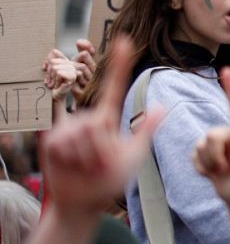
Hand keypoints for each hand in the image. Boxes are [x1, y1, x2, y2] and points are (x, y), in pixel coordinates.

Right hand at [39, 36, 163, 220]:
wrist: (85, 203)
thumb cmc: (110, 180)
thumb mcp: (134, 156)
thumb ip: (146, 131)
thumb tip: (163, 106)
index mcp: (106, 120)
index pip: (114, 88)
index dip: (119, 65)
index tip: (125, 40)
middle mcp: (86, 120)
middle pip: (99, 123)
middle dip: (105, 149)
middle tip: (102, 164)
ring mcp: (67, 130)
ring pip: (84, 135)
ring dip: (91, 158)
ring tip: (88, 167)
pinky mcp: (52, 143)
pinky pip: (67, 145)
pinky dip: (75, 161)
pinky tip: (73, 168)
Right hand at [195, 68, 229, 208]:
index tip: (226, 69)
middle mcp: (228, 135)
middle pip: (212, 134)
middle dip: (215, 155)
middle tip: (224, 169)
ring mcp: (214, 144)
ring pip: (201, 146)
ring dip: (209, 164)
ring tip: (221, 172)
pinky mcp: (202, 153)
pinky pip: (193, 157)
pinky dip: (201, 169)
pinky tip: (211, 174)